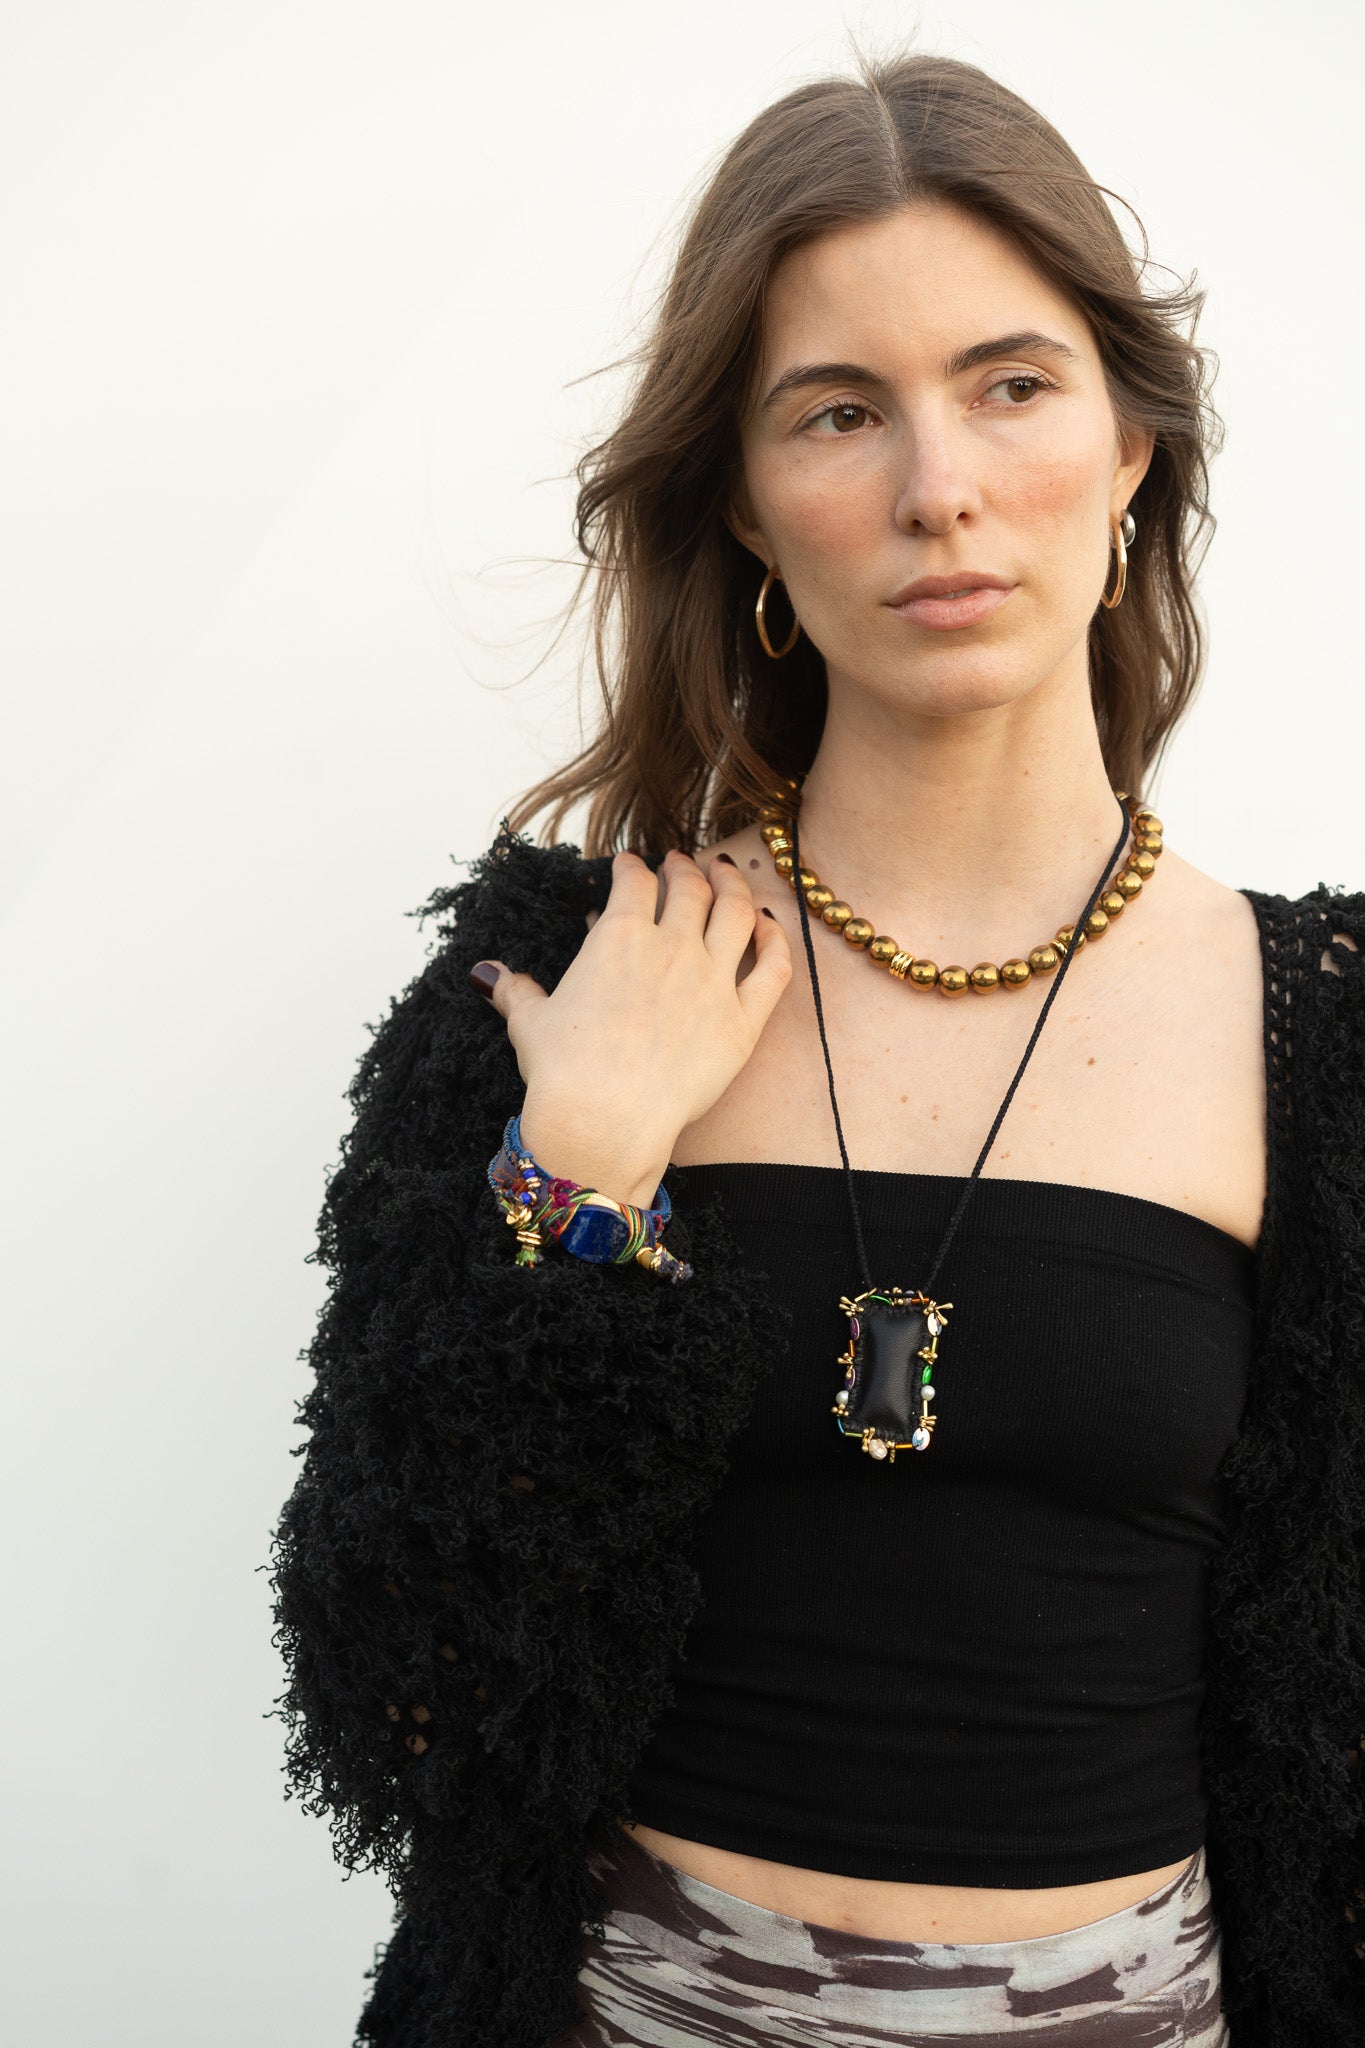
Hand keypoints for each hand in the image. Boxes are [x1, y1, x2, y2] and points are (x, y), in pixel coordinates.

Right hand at [472, 849, 791, 1206]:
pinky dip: (776, 938)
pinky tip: (771, 926)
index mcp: (619, 937)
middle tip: (681, 863)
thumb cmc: (563, 1073)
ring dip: (733, 886)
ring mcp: (713, 980)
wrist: (606, 1120)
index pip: (634, 882)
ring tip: (728, 875)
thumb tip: (486, 974)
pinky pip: (774, 966)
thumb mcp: (529, 1023)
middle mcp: (672, 947)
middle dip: (685, 868)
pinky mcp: (743, 1020)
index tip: (631, 866)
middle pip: (690, 887)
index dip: (633, 868)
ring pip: (737, 912)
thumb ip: (515, 990)